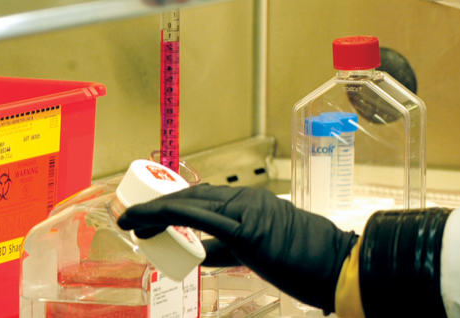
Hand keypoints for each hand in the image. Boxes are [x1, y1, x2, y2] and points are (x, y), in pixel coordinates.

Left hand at [117, 184, 355, 314]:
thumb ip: (226, 249)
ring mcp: (248, 210)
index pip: (199, 197)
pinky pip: (202, 219)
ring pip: (191, 204)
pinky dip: (172, 217)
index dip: (166, 204)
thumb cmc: (299, 259)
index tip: (142, 216)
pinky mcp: (248, 229)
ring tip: (132, 221)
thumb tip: (195, 253)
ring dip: (155, 211)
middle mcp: (246, 198)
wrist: (332, 263)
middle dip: (153, 206)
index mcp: (248, 200)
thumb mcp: (255, 250)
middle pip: (189, 196)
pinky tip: (152, 221)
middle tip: (128, 218)